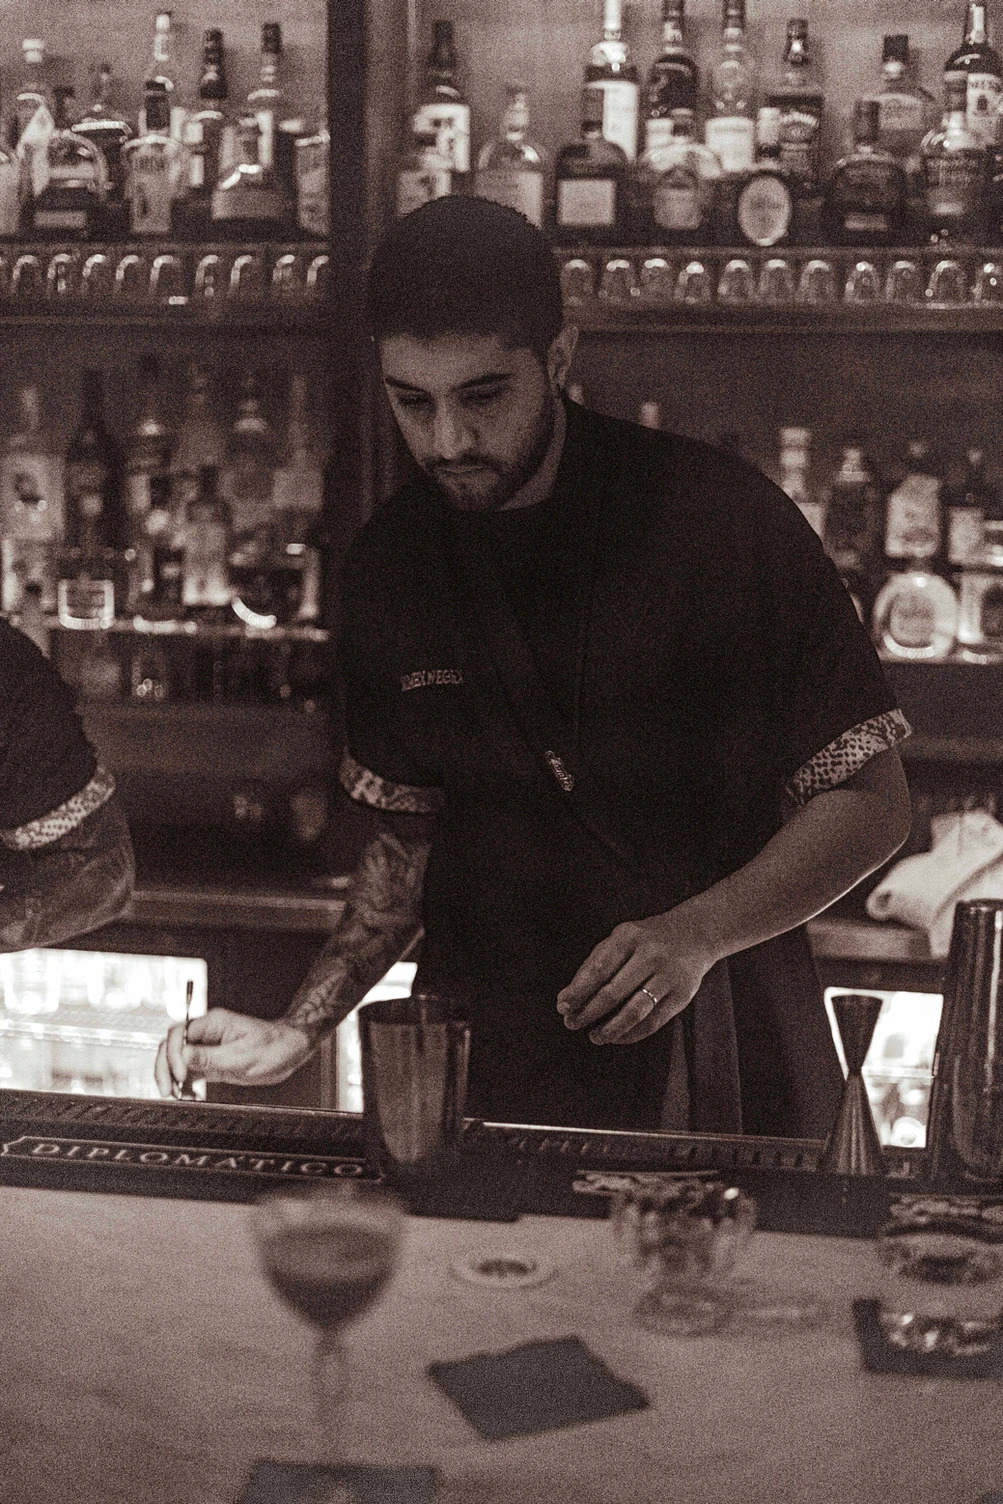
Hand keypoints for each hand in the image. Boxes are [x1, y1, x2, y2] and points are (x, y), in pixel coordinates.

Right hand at [154, 1009, 315, 1096]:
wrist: (289, 1051)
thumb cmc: (273, 1046)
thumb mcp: (242, 1055)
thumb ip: (210, 1056)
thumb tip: (183, 1055)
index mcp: (213, 1023)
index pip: (180, 1033)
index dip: (174, 1054)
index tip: (181, 1074)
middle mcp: (207, 1033)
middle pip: (172, 1045)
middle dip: (164, 1066)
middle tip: (167, 1088)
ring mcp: (207, 1048)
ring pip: (176, 1059)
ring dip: (170, 1075)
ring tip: (172, 1093)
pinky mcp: (211, 1062)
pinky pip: (188, 1070)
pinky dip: (182, 1082)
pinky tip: (183, 1093)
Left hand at [556, 908, 718, 1045]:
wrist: (694, 934)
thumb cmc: (644, 941)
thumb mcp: (620, 939)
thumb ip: (594, 965)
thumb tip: (567, 999)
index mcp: (629, 937)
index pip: (598, 969)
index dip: (578, 991)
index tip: (562, 1007)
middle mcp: (650, 955)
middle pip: (614, 992)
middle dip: (589, 1012)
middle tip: (572, 1024)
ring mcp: (669, 976)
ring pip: (635, 1011)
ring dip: (611, 1029)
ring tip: (595, 1036)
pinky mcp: (682, 995)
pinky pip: (653, 1022)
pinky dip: (632, 1034)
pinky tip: (617, 1037)